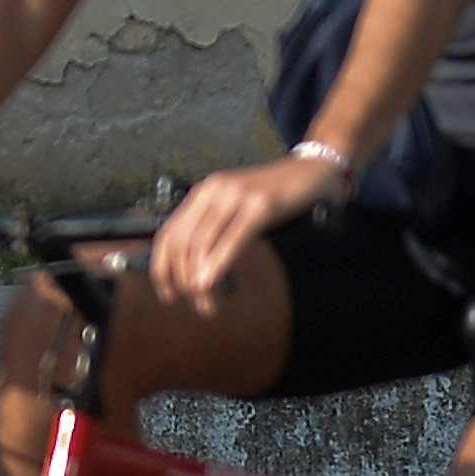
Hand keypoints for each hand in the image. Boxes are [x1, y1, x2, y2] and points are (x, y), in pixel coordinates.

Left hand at [146, 149, 341, 311]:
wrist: (312, 170)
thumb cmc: (275, 196)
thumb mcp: (237, 210)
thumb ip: (216, 230)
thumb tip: (196, 269)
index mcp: (202, 194)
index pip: (168, 234)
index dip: (162, 268)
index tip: (168, 294)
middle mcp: (212, 191)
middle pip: (181, 242)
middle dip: (182, 280)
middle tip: (198, 305)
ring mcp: (235, 195)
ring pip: (201, 243)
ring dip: (199, 280)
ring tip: (207, 305)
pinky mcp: (260, 205)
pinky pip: (232, 238)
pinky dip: (217, 263)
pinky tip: (211, 282)